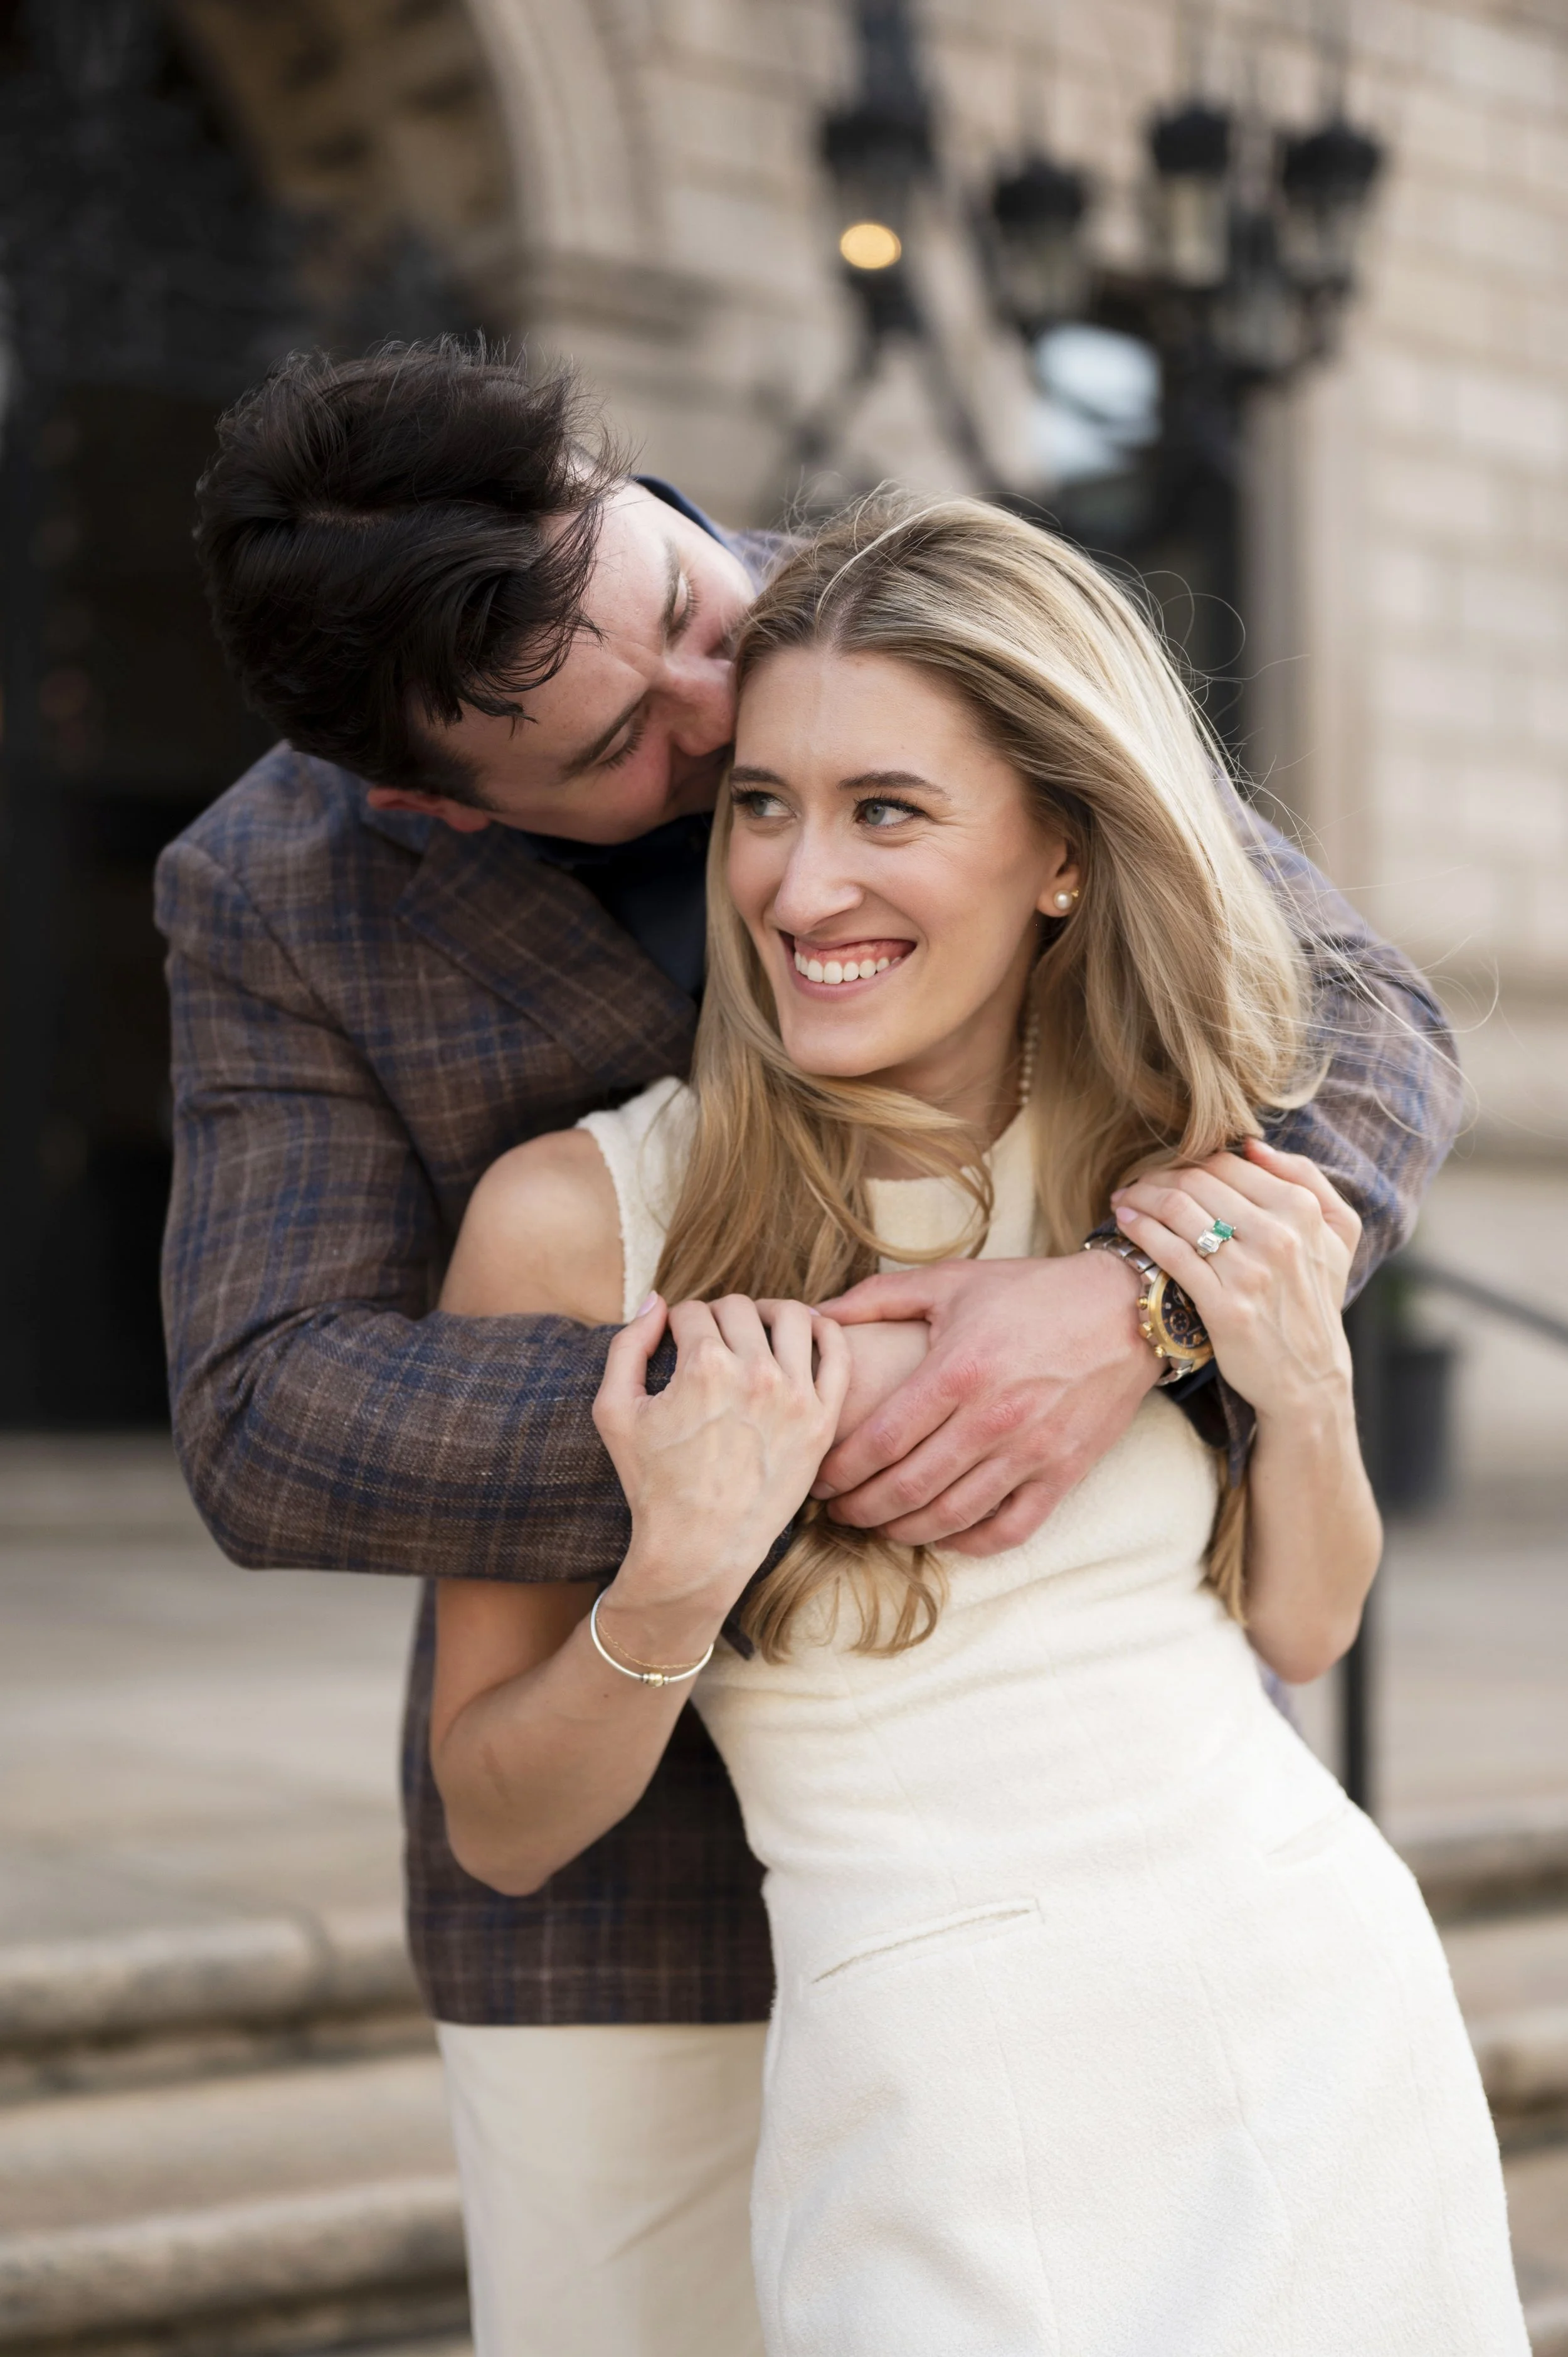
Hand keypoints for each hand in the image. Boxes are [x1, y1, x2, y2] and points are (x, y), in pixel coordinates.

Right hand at [593, 1294, 849, 1639]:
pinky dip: (823, 1329)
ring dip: (766, 1314)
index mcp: (704, 1366)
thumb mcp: (614, 1411)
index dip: (677, 1325)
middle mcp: (755, 1374)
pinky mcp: (822, 1420)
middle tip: (709, 1344)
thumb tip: (656, 1300)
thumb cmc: (651, 1484)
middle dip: (715, 1318)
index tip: (676, 1344)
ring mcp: (795, 1397)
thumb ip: (627, 1345)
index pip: (691, 1311)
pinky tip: (803, 1335)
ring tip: (753, 1333)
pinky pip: (837, 1351)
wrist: (699, 1549)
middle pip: (737, 1308)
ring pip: (790, 1315)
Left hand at [812, 1250, 1156, 1554]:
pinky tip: (941, 1535)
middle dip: (861, 1508)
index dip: (840, 1468)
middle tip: (836, 1511)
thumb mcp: (952, 1280)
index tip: (819, 1477)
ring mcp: (1032, 1451)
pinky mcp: (1064, 1473)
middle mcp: (993, 1417)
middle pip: (908, 1487)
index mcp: (958, 1369)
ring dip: (903, 1530)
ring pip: (952, 1516)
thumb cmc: (1032, 1292)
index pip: (881, 1439)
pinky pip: (1009, 1530)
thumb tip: (816, 1313)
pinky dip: (969, 1544)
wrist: (1125, 1310)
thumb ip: (878, 1297)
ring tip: (878, 1525)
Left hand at [1110, 1137, 1361, 1426]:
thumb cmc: (1316, 1300)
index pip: (1227, 1164)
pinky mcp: (1223, 1305)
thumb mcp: (1338, 1234)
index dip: (1188, 1159)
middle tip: (1135, 1182)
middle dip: (1156, 1175)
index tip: (1166, 1168)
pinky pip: (1170, 1253)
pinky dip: (1140, 1230)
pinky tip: (1124, 1223)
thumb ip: (1306, 1180)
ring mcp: (1249, 1271)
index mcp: (1301, 1211)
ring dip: (1140, 1197)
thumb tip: (1253, 1146)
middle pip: (1196, 1181)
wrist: (1309, 1378)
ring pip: (1177, 1210)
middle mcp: (1278, 1236)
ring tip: (1122, 1199)